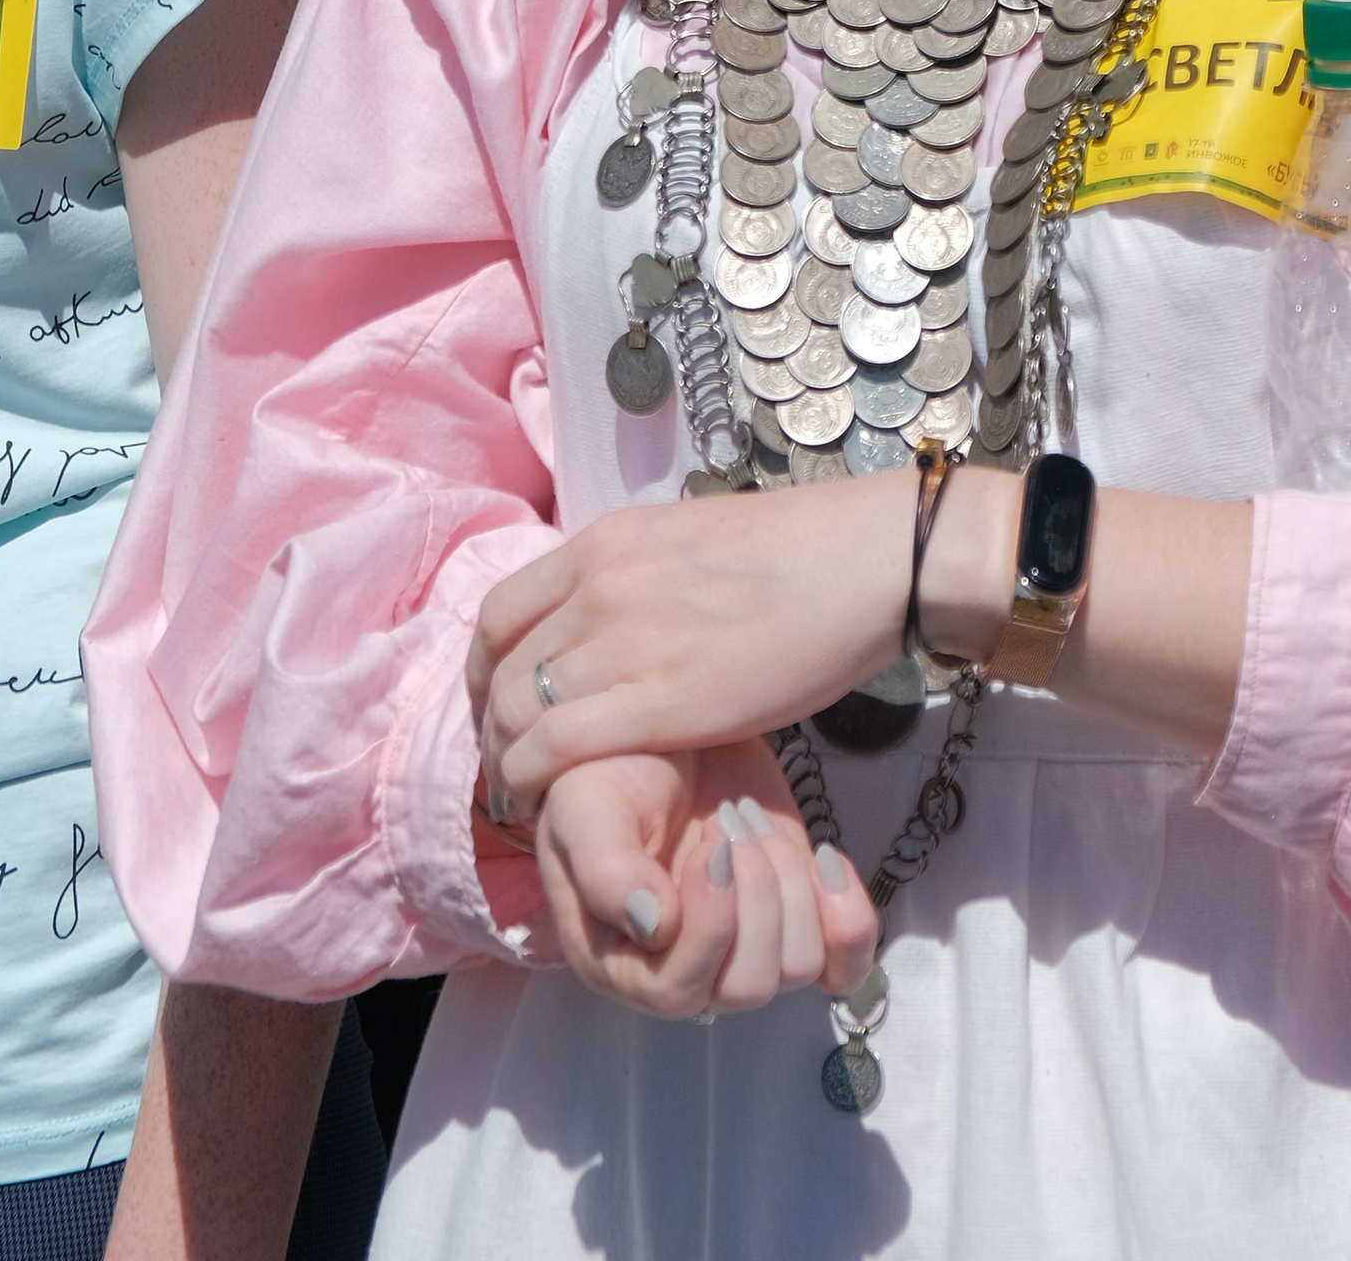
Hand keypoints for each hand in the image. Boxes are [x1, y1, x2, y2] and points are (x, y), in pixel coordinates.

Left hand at [470, 479, 920, 812]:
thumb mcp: (690, 544)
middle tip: (507, 764)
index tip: (500, 705)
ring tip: (521, 797)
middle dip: (491, 727)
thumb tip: (622, 612)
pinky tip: (543, 805)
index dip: (487, 671)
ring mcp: (624, 643)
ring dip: (505, 763)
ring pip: (518, 714)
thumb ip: (641, 578)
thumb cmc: (799, 554)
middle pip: (502, 670)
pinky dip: (531, 782)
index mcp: (606, 544)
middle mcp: (599, 588)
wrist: (863, 561)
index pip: (501, 612)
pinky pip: (555, 749)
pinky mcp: (659, 704)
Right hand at [526, 741, 880, 1016]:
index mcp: (623, 962)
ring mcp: (748, 947)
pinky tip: (826, 857)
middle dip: (754, 895)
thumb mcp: (586, 807)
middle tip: (730, 817)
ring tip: (749, 818)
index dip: (709, 926)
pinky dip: (848, 919)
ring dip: (787, 882)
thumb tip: (653, 925)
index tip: (713, 843)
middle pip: (748, 984)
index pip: (679, 990)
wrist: (667, 722)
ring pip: (797, 966)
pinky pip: (843, 962)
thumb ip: (605, 866)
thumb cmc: (608, 772)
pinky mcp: (796, 919)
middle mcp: (687, 971)